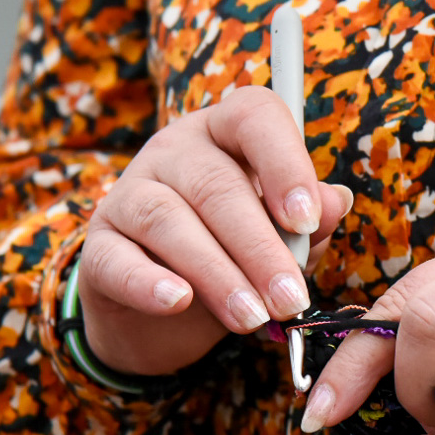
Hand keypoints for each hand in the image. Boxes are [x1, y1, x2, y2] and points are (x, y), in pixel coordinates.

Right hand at [76, 85, 353, 375]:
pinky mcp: (98, 245)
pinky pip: (118, 259)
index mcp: (226, 132)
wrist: (161, 309)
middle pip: (216, 185)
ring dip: (216, 274)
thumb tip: (336, 201)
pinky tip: (178, 301)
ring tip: (252, 317)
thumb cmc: (234, 253)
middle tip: (290, 299)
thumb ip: (307, 221)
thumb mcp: (279, 238)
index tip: (306, 219)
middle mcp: (174, 150)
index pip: (254, 117)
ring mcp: (129, 192)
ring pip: (168, 221)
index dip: (283, 162)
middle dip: (259, 249)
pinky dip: (149, 282)